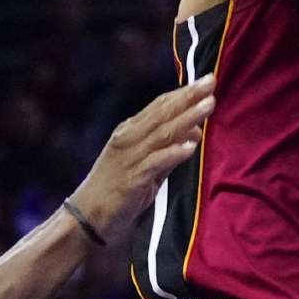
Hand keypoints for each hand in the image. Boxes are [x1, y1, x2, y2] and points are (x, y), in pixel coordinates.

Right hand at [66, 76, 215, 245]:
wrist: (86, 219)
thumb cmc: (118, 189)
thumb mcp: (146, 163)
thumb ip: (169, 147)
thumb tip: (196, 130)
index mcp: (130, 131)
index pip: (160, 105)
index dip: (184, 92)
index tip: (208, 79)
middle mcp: (129, 139)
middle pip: (163, 114)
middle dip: (189, 97)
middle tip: (212, 81)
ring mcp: (129, 158)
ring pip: (163, 133)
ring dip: (188, 118)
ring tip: (209, 105)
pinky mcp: (131, 180)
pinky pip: (154, 164)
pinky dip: (172, 154)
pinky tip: (189, 147)